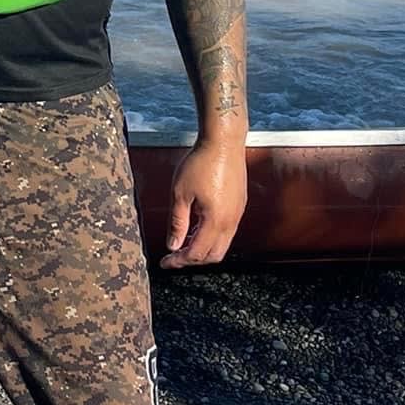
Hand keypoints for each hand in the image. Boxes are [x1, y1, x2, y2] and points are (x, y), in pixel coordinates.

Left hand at [161, 139, 245, 268]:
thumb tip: (173, 245)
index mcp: (215, 220)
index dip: (179, 261)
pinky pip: (228, 231)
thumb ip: (177, 223)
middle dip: (193, 259)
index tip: (165, 261)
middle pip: (213, 255)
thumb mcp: (180, 193)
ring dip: (203, 248)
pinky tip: (197, 226)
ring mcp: (237, 214)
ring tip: (184, 240)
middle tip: (174, 255)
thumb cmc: (201, 163)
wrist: (223, 143)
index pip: (196, 253)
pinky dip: (212, 236)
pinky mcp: (239, 205)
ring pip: (222, 244)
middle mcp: (231, 221)